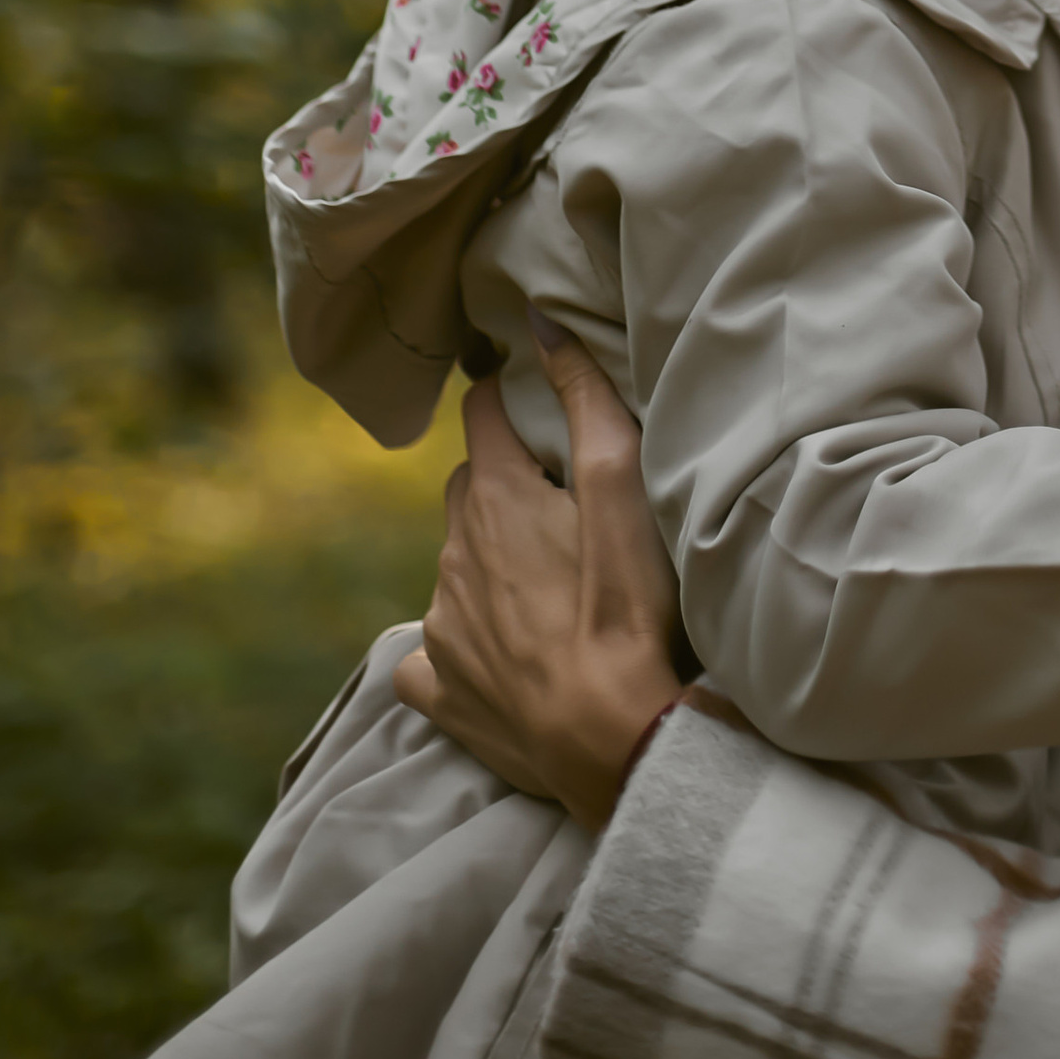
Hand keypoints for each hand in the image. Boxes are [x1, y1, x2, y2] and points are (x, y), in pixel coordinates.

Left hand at [392, 324, 685, 834]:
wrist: (613, 740)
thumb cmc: (629, 606)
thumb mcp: (622, 487)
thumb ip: (584, 398)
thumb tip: (537, 318)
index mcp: (494, 499)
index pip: (483, 417)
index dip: (507, 401)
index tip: (532, 404)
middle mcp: (452, 555)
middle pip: (468, 491)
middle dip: (502, 484)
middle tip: (558, 505)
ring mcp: (440, 627)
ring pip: (454, 566)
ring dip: (488, 561)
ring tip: (547, 585)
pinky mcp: (439, 692)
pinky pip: (430, 654)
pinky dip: (458, 643)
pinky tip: (496, 654)